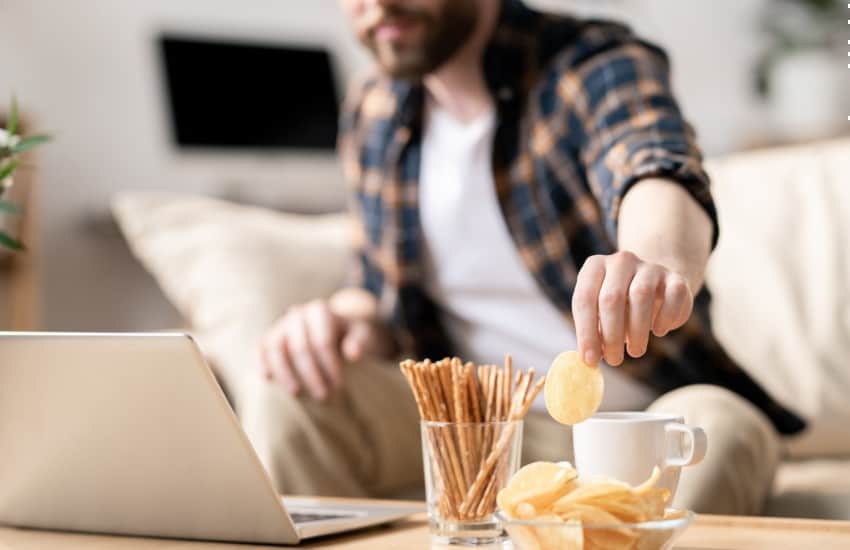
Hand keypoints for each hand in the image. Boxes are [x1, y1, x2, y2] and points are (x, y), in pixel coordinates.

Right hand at [259, 290, 394, 399]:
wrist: (334, 330)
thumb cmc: (350, 334)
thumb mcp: (362, 334)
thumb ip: (360, 341)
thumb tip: (353, 354)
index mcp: (320, 311)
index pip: (323, 341)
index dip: (330, 365)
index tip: (339, 386)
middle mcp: (297, 314)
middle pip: (300, 347)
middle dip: (311, 374)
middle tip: (323, 396)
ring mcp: (281, 324)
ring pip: (276, 347)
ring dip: (285, 372)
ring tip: (296, 393)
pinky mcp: (270, 336)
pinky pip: (263, 349)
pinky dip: (264, 363)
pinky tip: (268, 379)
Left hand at [572, 251, 693, 366]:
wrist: (656, 286)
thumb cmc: (619, 306)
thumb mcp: (600, 314)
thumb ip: (592, 332)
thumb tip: (589, 359)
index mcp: (595, 267)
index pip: (584, 298)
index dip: (585, 332)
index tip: (590, 359)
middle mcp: (621, 261)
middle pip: (611, 298)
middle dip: (611, 335)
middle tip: (614, 361)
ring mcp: (649, 267)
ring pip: (641, 295)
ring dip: (637, 330)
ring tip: (635, 351)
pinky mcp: (675, 278)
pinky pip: (673, 296)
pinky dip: (665, 318)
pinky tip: (658, 331)